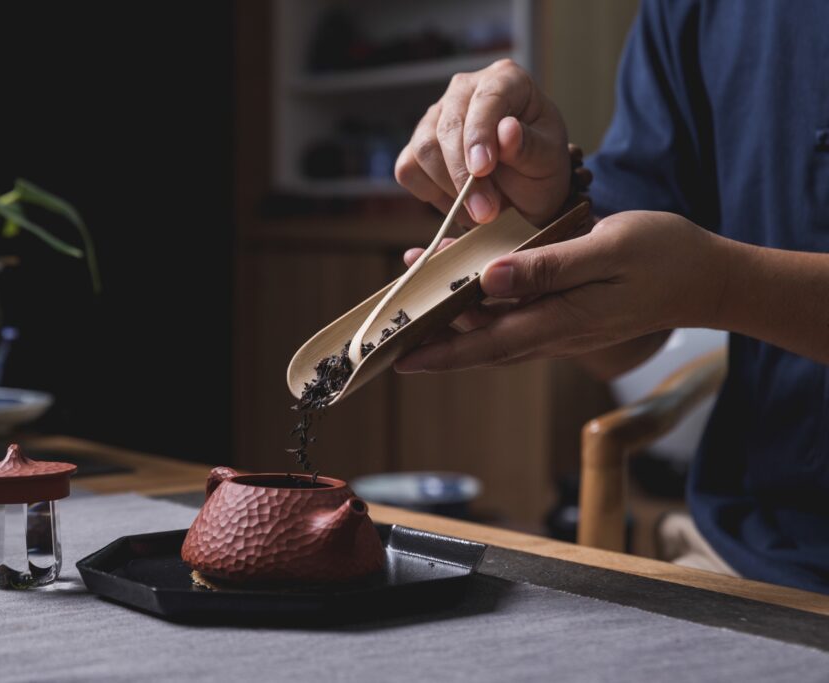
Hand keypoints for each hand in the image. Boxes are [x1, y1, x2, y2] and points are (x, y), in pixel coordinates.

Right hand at [395, 59, 569, 228]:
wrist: (524, 191)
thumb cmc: (539, 167)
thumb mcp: (548, 160)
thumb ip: (530, 147)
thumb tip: (506, 130)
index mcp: (505, 79)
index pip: (487, 98)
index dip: (480, 134)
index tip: (482, 169)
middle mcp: (465, 90)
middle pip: (448, 126)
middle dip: (463, 175)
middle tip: (485, 212)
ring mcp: (436, 116)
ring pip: (424, 149)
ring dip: (449, 188)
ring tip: (479, 212)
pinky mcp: (416, 146)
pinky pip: (408, 169)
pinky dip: (430, 193)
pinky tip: (458, 203)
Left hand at [395, 211, 727, 371]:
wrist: (708, 279)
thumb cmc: (663, 256)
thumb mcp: (608, 249)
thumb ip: (549, 266)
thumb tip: (490, 277)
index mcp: (562, 319)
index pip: (487, 343)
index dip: (441, 352)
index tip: (399, 358)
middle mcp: (556, 332)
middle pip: (482, 345)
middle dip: (434, 341)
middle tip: (391, 334)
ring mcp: (562, 329)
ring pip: (496, 334)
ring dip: (454, 323)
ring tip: (417, 296)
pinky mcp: (568, 318)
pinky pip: (515, 320)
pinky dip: (484, 309)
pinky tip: (469, 288)